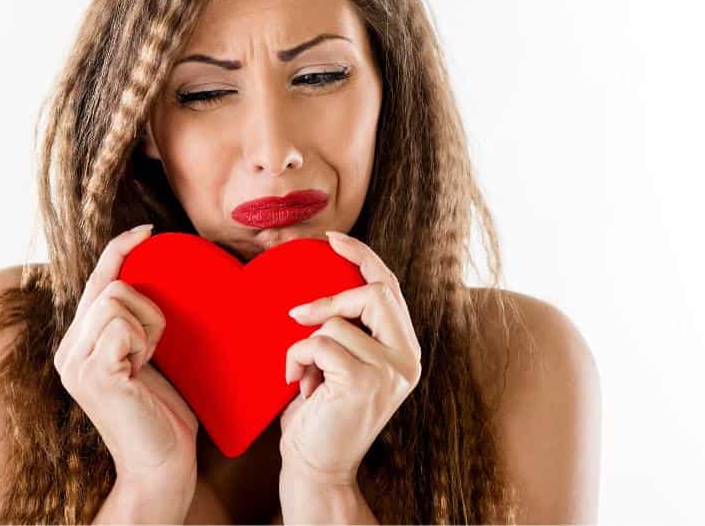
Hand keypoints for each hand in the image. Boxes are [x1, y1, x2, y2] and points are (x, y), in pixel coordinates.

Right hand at [53, 224, 199, 486]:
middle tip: (154, 349)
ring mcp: (76, 363)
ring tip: (148, 362)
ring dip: (148, 324)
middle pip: (108, 286)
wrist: (163, 465)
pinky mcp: (92, 373)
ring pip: (116, 299)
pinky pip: (122, 325)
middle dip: (146, 308)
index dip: (118, 250)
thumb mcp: (147, 357)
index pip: (95, 282)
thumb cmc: (164, 415)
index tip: (148, 230)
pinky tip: (143, 370)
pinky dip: (144, 339)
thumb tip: (150, 277)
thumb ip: (136, 324)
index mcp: (80, 345)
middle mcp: (68, 351)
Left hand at [279, 230, 421, 485]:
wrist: (315, 465)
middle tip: (297, 315)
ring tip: (303, 375)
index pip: (390, 288)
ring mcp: (391, 371)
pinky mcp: (365, 381)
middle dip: (331, 297)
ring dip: (305, 345)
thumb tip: (324, 285)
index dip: (363, 257)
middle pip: (375, 292)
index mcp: (405, 348)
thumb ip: (349, 329)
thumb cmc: (320, 413)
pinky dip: (297, 358)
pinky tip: (297, 383)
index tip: (332, 238)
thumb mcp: (340, 362)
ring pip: (337, 322)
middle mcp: (408, 358)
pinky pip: (319, 343)